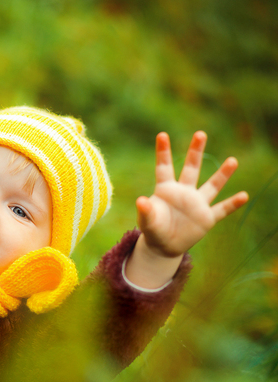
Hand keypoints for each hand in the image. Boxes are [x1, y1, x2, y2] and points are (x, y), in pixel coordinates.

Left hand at [125, 131, 247, 288]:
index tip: (162, 134)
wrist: (164, 245)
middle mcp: (184, 192)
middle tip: (200, 133)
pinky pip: (222, 209)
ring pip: (212, 186)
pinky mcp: (206, 218)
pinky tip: (243, 196)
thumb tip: (140, 201)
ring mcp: (197, 204)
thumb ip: (145, 211)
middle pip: (191, 169)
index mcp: (166, 189)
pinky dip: (232, 204)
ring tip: (233, 161)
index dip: (163, 152)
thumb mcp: (146, 221)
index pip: (164, 167)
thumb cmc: (153, 229)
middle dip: (195, 152)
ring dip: (222, 174)